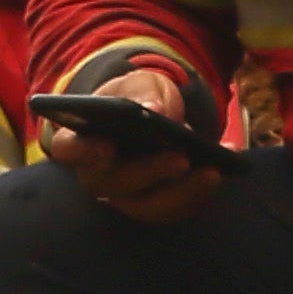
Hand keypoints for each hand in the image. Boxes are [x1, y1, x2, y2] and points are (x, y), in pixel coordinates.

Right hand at [38, 61, 224, 226]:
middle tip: (181, 159)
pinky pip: (176, 210)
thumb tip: (155, 109)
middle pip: (116, 183)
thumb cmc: (136, 98)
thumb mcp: (139, 83)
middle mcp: (98, 176)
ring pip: (149, 206)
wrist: (155, 115)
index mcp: (81, 140)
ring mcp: (126, 198)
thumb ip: (142, 91)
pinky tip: (222, 169)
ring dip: (183, 192)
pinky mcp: (155, 207)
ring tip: (212, 170)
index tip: (105, 148)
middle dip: (150, 173)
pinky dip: (201, 192)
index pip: (69, 150)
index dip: (84, 152)